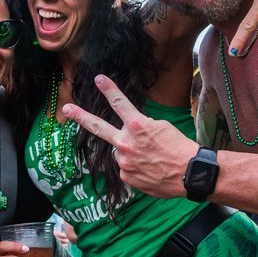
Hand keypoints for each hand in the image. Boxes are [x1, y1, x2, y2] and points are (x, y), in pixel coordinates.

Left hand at [59, 76, 200, 199]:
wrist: (190, 173)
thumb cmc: (179, 147)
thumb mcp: (161, 127)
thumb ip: (139, 127)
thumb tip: (128, 132)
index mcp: (137, 126)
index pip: (119, 103)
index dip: (108, 89)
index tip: (98, 78)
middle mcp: (126, 143)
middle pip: (98, 127)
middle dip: (80, 116)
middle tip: (66, 108)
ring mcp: (124, 162)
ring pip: (120, 152)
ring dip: (131, 152)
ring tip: (151, 158)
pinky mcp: (126, 177)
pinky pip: (126, 168)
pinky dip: (136, 168)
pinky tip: (150, 169)